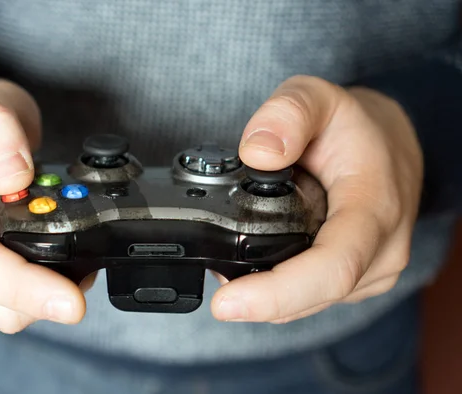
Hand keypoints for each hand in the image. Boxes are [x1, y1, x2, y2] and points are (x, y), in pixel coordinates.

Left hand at [211, 75, 422, 322]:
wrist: (388, 144)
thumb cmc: (354, 125)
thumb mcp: (319, 97)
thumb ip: (287, 114)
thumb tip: (256, 153)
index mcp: (375, 208)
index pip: (330, 268)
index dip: (276, 293)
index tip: (227, 304)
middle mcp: (382, 249)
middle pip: (313, 298)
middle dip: (258, 302)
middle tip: (215, 293)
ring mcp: (373, 269)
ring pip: (311, 304)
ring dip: (268, 299)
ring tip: (229, 274)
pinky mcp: (361, 277)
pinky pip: (314, 298)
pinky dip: (281, 291)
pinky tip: (257, 271)